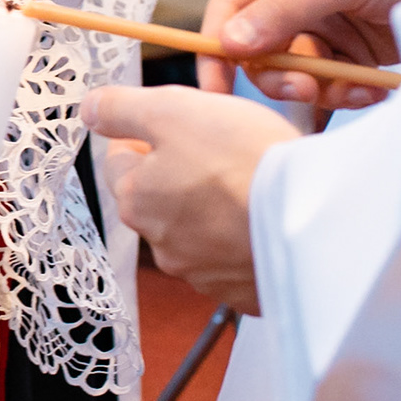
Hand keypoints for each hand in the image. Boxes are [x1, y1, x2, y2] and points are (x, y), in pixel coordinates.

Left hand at [81, 85, 296, 313]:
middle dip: (179, 173)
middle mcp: (159, 243)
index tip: (176, 124)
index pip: (120, 160)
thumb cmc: (244, 160)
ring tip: (251, 183)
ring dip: (211, 208)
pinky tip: (267, 218)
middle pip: (158, 197)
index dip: (145, 135)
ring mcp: (200, 272)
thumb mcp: (175, 111)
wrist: (311, 222)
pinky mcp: (240, 291)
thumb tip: (88, 109)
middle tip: (223, 148)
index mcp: (136, 199)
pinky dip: (242, 239)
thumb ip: (122, 109)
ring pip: (194, 229)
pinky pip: (232, 259)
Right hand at [200, 0, 400, 105]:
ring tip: (356, 88)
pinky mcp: (345, 49)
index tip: (217, 92)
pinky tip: (372, 88)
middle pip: (254, 48)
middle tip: (309, 88)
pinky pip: (325, 83)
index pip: (227, 6)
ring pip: (291, 72)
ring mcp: (318, 20)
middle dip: (280, 74)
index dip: (216, 49)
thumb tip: (228, 43)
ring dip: (320, 88)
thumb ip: (285, 9)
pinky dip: (344, 93)